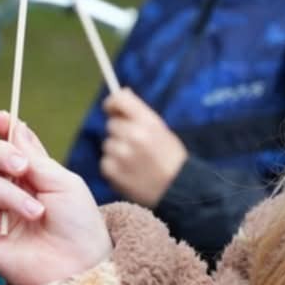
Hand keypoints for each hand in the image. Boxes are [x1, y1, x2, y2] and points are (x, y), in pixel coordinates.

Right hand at [0, 111, 112, 284]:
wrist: (82, 265)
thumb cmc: (79, 225)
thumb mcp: (63, 182)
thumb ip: (33, 156)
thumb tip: (13, 123)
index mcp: (30, 175)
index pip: (9, 146)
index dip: (2, 130)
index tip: (2, 119)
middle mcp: (9, 192)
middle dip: (0, 155)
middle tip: (22, 168)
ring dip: (6, 193)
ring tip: (35, 212)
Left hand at [100, 88, 187, 206]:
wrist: (178, 191)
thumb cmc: (171, 160)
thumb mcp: (162, 130)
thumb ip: (140, 114)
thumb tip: (121, 93)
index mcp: (148, 122)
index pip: (119, 100)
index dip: (112, 104)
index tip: (111, 109)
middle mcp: (133, 135)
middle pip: (111, 125)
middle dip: (120, 133)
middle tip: (135, 146)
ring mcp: (121, 154)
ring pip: (107, 144)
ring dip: (117, 151)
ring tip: (135, 163)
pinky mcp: (113, 171)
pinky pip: (105, 162)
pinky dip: (114, 168)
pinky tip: (130, 173)